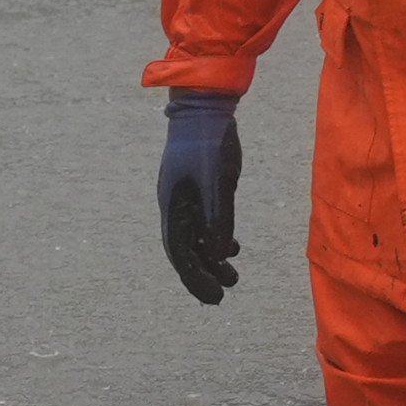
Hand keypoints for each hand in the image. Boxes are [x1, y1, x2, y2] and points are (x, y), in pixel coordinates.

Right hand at [159, 90, 244, 304]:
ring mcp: (185, 197)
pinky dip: (215, 238)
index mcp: (174, 206)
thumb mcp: (218, 181)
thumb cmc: (210, 143)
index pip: (180, 252)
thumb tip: (216, 255)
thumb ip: (218, 217)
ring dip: (211, 259)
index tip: (214, 297)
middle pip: (185, 250)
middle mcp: (175, 205)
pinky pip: (203, 223)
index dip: (195, 277)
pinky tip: (231, 249)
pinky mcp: (198, 189)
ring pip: (195, 238)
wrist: (205, 108)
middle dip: (201, 275)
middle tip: (222, 296)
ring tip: (232, 276)